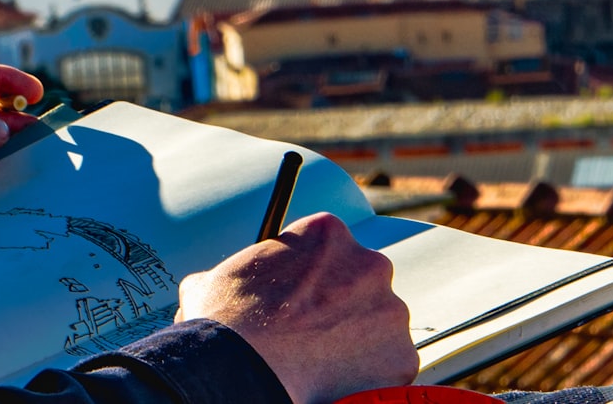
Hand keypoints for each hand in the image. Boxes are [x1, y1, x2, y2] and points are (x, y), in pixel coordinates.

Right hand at [175, 212, 417, 403]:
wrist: (242, 366)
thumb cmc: (226, 321)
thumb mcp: (214, 278)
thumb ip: (234, 272)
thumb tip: (211, 283)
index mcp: (327, 232)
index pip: (332, 249)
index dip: (316, 277)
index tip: (303, 299)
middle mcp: (368, 261)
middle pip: (363, 282)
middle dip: (343, 305)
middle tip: (314, 331)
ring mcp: (389, 308)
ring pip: (380, 323)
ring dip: (358, 339)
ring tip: (321, 360)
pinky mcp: (400, 353)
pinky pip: (390, 363)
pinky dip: (369, 374)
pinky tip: (336, 379)